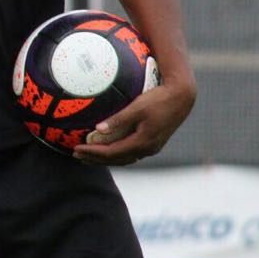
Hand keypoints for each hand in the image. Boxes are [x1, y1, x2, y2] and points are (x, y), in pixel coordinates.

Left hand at [73, 76, 195, 166]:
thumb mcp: (137, 107)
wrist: (182, 97)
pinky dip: (117, 154)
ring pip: (124, 158)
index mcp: (142, 142)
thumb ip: (118, 119)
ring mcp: (152, 147)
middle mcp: (147, 149)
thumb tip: (98, 129)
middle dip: (95, 159)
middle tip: (76, 156)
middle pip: (117, 160)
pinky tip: (109, 150)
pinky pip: (131, 153)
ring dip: (106, 159)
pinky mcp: (154, 142)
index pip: (111, 153)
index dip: (92, 153)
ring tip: (89, 157)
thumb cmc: (158, 99)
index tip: (76, 150)